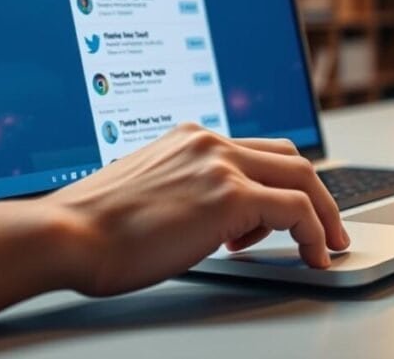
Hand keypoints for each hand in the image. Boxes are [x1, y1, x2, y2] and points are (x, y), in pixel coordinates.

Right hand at [43, 123, 349, 296]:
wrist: (66, 235)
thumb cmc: (91, 229)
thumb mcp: (147, 192)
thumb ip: (184, 190)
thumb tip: (211, 219)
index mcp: (189, 138)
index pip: (255, 151)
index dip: (281, 182)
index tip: (293, 211)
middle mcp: (209, 142)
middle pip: (289, 157)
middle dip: (317, 195)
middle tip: (328, 228)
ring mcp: (222, 164)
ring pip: (302, 178)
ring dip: (323, 214)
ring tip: (325, 245)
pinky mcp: (231, 195)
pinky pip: (296, 210)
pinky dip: (314, 232)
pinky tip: (314, 254)